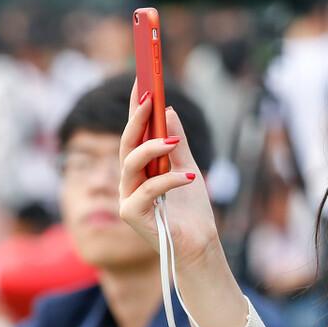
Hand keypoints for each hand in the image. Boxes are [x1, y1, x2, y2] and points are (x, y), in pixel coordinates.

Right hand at [118, 80, 221, 269]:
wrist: (200, 245)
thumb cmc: (191, 210)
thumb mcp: (188, 166)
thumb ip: (177, 141)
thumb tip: (168, 110)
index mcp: (140, 170)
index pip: (134, 134)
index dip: (135, 108)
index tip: (142, 81)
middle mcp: (128, 182)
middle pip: (127, 144)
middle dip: (137, 118)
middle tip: (151, 98)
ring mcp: (127, 198)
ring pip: (131, 162)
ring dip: (153, 147)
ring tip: (173, 141)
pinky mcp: (131, 215)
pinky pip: (146, 190)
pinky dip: (168, 180)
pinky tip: (188, 177)